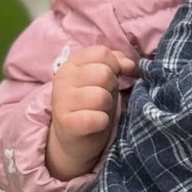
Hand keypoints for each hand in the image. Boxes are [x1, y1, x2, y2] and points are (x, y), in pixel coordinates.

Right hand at [47, 46, 137, 180]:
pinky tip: (97, 123)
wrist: (73, 139)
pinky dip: (102, 121)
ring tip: (99, 110)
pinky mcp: (67, 124)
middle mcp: (63, 80)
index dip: (114, 64)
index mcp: (71, 65)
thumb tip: (129, 64)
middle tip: (104, 97)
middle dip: (111, 86)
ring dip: (107, 106)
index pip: (100, 52)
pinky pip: (97, 118)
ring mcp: (62, 102)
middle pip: (103, 73)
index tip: (114, 76)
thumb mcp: (102, 79)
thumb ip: (114, 63)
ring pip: (101, 96)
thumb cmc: (91, 104)